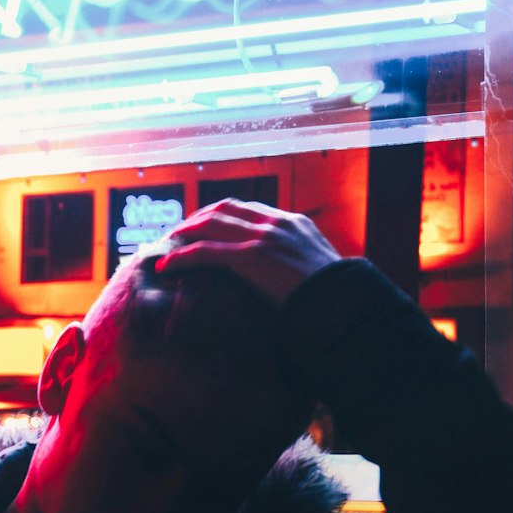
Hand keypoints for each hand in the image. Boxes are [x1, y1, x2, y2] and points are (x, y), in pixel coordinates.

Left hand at [155, 198, 341, 305]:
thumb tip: (291, 279)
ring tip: (167, 246)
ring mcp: (264, 237)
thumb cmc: (335, 297)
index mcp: (293, 223)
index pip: (247, 208)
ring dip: (184, 234)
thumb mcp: (320, 271)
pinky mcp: (251, 257)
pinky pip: (206, 252)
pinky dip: (183, 256)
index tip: (203, 227)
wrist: (344, 303)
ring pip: (210, 225)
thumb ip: (300, 264)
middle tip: (178, 234)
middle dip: (196, 219)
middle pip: (223, 209)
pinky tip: (168, 265)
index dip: (219, 215)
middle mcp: (276, 223)